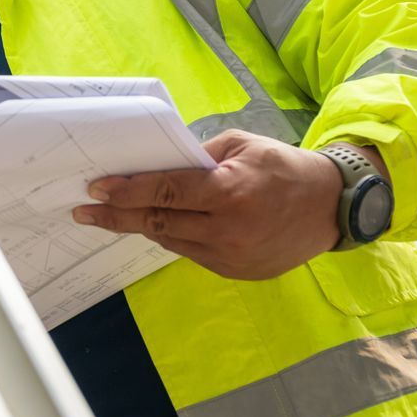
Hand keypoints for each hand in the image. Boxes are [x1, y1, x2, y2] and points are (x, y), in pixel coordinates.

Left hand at [70, 130, 366, 280]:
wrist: (332, 208)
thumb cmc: (283, 167)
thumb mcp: (242, 145)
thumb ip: (198, 157)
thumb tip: (155, 165)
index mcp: (229, 191)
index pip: (164, 193)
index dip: (127, 191)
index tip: (97, 189)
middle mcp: (228, 229)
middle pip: (157, 223)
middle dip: (116, 216)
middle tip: (84, 212)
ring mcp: (231, 256)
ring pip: (170, 240)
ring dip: (140, 227)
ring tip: (113, 215)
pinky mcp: (235, 272)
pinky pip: (190, 252)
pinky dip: (172, 236)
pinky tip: (157, 224)